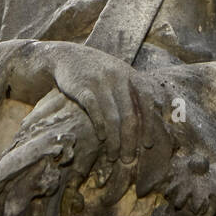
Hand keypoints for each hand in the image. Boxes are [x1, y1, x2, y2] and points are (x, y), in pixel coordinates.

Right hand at [49, 43, 140, 163]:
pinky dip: (100, 128)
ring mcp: (100, 82)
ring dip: (115, 141)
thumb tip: (147, 123)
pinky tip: (102, 139)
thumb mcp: (118, 73)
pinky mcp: (82, 88)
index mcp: (130, 74)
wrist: (65, 55)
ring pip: (113, 118)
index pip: (146, 101)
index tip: (147, 144)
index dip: (149, 124)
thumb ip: (132, 92)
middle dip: (130, 140)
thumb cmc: (96, 71)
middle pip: (130, 115)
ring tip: (114, 157)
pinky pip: (95, 112)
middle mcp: (118, 77)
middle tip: (128, 159)